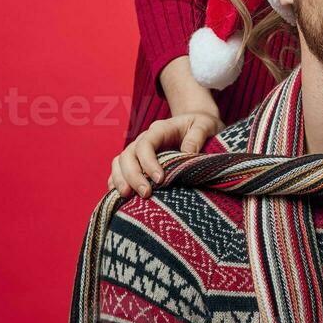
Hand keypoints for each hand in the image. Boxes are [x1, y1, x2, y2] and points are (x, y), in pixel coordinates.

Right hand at [108, 110, 222, 197]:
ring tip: (128, 197)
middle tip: (146, 194)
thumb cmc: (202, 125)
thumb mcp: (206, 125)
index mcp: (160, 129)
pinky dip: (116, 182)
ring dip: (121, 180)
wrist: (197, 125)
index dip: (148, 162)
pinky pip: (119, 171)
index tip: (160, 180)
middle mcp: (144, 139)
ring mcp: (138, 151)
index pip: (146, 144)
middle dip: (133, 176)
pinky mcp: (137, 162)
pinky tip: (119, 197)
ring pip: (119, 163)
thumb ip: (197, 137)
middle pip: (128, 155)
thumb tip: (188, 153)